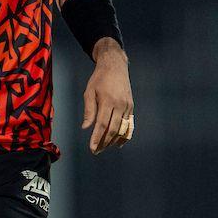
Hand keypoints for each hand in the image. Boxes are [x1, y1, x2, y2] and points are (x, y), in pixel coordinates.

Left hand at [82, 39, 133, 154]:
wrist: (115, 67)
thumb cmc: (99, 79)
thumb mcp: (89, 91)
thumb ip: (89, 110)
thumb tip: (86, 127)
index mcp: (108, 101)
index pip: (102, 125)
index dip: (97, 138)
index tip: (92, 148)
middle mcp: (120, 105)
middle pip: (113, 130)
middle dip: (104, 142)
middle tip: (96, 151)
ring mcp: (128, 107)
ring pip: (122, 129)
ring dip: (114, 141)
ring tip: (104, 148)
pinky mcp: (131, 107)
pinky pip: (129, 125)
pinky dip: (125, 135)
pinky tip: (118, 143)